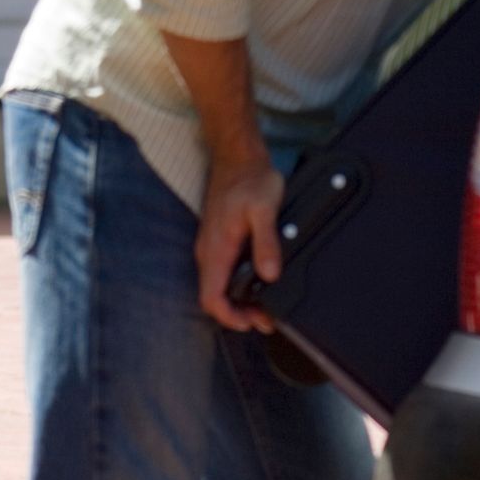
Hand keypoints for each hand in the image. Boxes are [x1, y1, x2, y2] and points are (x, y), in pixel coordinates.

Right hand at [194, 154, 284, 331]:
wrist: (237, 156)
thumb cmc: (249, 178)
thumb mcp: (264, 209)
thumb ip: (266, 243)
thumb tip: (270, 275)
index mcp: (216, 248)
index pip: (211, 297)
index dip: (230, 317)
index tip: (253, 322)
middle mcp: (209, 251)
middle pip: (214, 297)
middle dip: (238, 314)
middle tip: (267, 319)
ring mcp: (211, 247)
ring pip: (217, 286)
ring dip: (238, 301)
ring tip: (265, 307)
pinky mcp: (218, 241)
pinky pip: (222, 273)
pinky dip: (238, 286)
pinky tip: (257, 284)